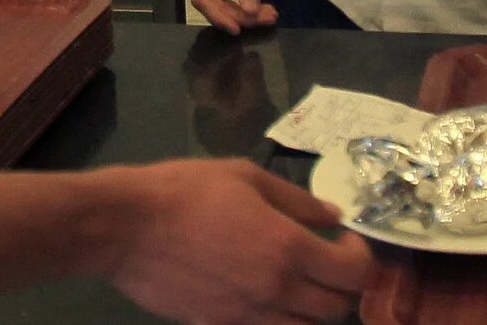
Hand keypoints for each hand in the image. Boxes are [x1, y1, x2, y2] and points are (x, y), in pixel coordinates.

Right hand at [107, 159, 372, 323]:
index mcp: (288, 248)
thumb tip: (333, 216)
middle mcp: (277, 290)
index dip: (361, 256)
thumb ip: (296, 200)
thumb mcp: (243, 176)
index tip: (344, 239)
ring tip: (299, 283)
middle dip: (341, 284)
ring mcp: (250, 316)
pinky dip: (278, 321)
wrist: (125, 226)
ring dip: (313, 310)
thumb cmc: (184, 190)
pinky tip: (264, 297)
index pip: (353, 272)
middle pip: (338, 309)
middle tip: (325, 260)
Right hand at [178, 0, 277, 33]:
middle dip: (239, 16)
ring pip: (217, 6)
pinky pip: (220, 1)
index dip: (220, 16)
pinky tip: (258, 10)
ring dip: (241, 14)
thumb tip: (251, 10)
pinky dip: (239, 7)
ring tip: (268, 15)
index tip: (239, 28)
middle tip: (268, 18)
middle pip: (211, 6)